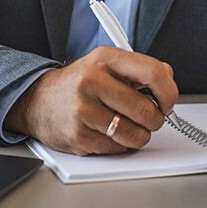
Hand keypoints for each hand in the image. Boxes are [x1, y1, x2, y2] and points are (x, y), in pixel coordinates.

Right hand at [5, 46, 177, 154]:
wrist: (37, 100)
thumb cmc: (78, 83)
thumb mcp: (105, 64)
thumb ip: (138, 70)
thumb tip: (168, 83)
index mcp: (105, 59)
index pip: (153, 72)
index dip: (169, 92)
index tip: (168, 102)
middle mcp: (92, 81)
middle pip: (147, 110)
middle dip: (154, 120)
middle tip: (147, 118)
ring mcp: (83, 109)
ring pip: (135, 135)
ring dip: (138, 135)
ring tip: (127, 126)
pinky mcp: (78, 135)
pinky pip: (117, 148)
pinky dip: (118, 145)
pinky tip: (106, 132)